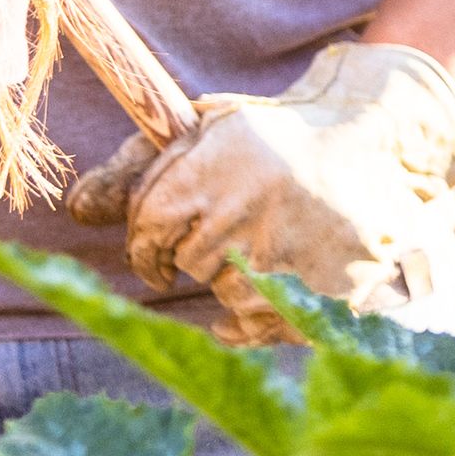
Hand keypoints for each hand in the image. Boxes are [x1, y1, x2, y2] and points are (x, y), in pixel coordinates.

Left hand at [120, 41, 454, 337]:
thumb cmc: (276, 137)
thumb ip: (140, 165)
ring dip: (234, 281)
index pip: (150, 223)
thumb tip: (75, 209)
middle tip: (223, 241)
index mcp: (220, 160)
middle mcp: (252, 206)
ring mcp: (293, 251)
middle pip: (188, 262)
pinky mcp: (328, 287)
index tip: (155, 251)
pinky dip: (255, 320)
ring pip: (227, 295)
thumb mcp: (210, 129)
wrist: (378, 141)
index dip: (146, 242)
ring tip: (264, 250)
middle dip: (197, 255)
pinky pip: (267, 326)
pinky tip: (266, 294)